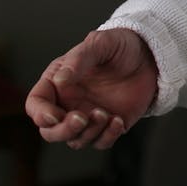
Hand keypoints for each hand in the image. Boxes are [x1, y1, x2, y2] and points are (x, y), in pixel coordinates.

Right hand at [25, 28, 157, 149]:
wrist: (150, 55)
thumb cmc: (120, 46)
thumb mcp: (101, 43)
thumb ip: (80, 58)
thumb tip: (60, 80)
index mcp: (58, 82)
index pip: (36, 104)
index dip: (40, 114)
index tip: (54, 116)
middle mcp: (69, 103)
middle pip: (50, 131)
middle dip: (63, 131)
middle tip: (81, 118)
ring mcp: (88, 116)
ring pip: (75, 140)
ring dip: (88, 133)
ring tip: (105, 113)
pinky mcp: (108, 125)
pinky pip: (101, 142)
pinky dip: (107, 136)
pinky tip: (118, 120)